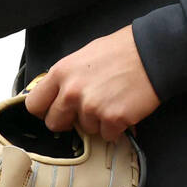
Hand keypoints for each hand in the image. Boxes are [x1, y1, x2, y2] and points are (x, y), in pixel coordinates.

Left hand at [25, 26, 160, 142]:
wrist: (153, 53)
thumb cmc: (122, 50)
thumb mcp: (84, 56)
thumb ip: (67, 77)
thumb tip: (57, 94)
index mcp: (62, 72)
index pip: (34, 104)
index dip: (45, 109)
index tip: (55, 109)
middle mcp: (71, 91)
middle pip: (55, 123)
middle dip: (69, 120)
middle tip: (87, 108)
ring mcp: (91, 107)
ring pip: (84, 129)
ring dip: (97, 121)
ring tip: (112, 100)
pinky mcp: (112, 119)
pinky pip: (107, 135)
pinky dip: (115, 127)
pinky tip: (123, 107)